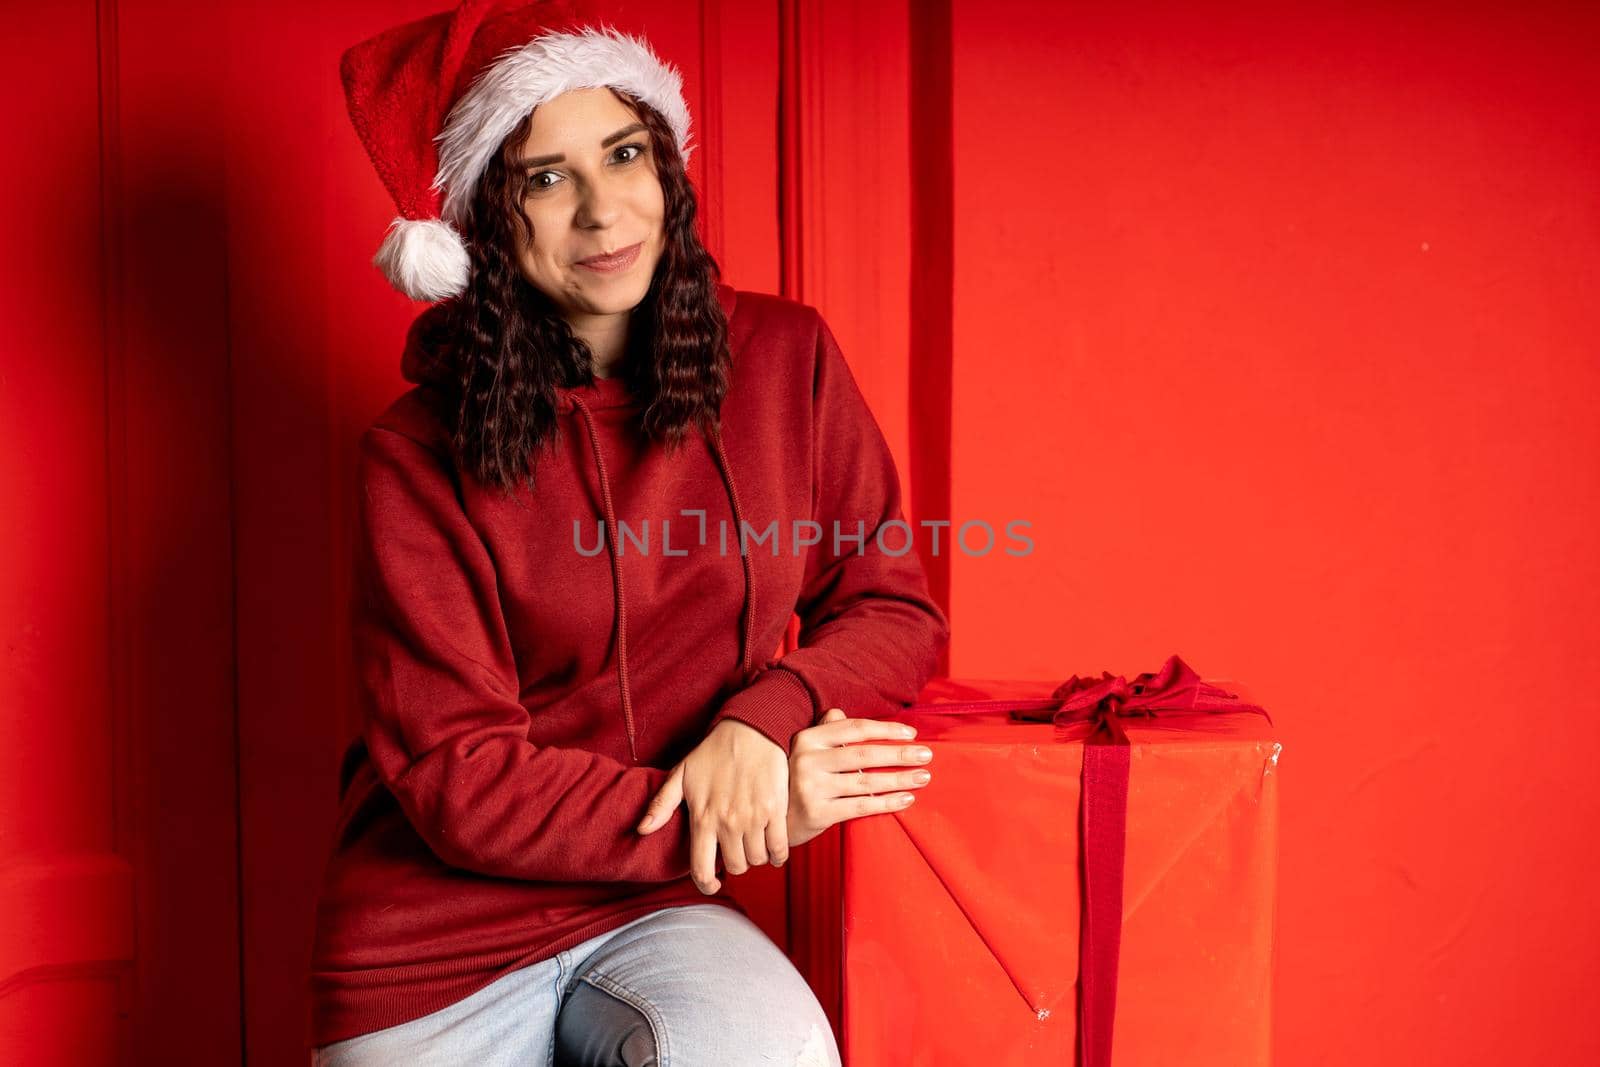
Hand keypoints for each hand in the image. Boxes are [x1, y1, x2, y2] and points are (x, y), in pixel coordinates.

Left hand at [635, 719, 788, 894]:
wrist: (750, 729)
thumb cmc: (713, 752)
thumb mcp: (682, 775)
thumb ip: (661, 805)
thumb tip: (641, 830)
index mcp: (702, 818)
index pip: (701, 870)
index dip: (706, 885)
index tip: (713, 885)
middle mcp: (727, 822)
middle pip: (735, 867)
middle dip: (736, 863)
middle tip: (736, 850)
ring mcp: (753, 817)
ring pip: (757, 859)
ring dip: (756, 856)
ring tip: (753, 843)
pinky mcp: (776, 810)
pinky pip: (779, 848)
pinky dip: (778, 854)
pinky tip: (774, 848)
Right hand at [785, 708, 933, 848]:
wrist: (772, 822)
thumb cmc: (796, 781)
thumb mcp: (804, 752)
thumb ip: (824, 732)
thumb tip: (838, 713)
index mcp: (807, 739)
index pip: (854, 729)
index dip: (885, 730)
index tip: (911, 733)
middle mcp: (808, 761)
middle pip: (864, 754)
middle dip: (899, 754)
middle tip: (926, 755)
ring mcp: (811, 787)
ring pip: (866, 781)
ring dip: (899, 779)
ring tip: (923, 777)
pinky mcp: (817, 813)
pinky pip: (860, 806)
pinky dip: (886, 802)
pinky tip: (906, 799)